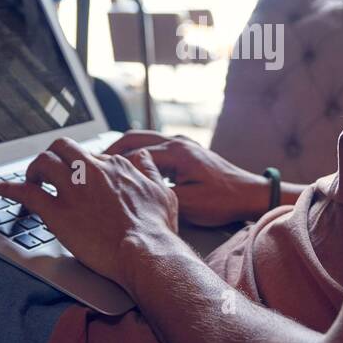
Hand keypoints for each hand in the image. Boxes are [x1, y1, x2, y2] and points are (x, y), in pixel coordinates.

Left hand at [0, 138, 180, 289]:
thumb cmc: (156, 229)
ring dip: (33, 170)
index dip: (82, 168)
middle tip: (50, 172)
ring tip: (31, 180)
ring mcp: (72, 190)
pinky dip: (10, 189)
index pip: (91, 156)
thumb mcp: (162, 192)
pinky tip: (2, 190)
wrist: (146, 253)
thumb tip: (142, 157)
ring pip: (43, 163)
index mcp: (115, 166)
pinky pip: (26, 193)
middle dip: (53, 156)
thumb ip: (149, 171)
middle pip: (62, 148)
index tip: (78, 179)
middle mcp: (91, 171)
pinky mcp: (57, 212)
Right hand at [106, 131, 268, 226]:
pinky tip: (132, 169)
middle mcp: (178, 143)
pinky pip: (155, 148)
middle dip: (111, 149)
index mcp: (176, 152)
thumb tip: (131, 196)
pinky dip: (139, 155)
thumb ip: (158, 196)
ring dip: (125, 150)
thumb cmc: (225, 200)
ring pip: (144, 140)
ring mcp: (183, 145)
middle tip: (91, 163)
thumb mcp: (188, 204)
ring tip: (106, 165)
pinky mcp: (187, 153)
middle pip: (134, 138)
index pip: (133, 152)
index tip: (92, 171)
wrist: (251, 195)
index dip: (110, 162)